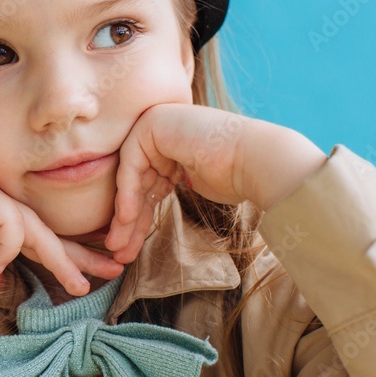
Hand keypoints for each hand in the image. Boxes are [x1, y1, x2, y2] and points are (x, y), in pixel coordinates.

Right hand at [0, 129, 122, 295]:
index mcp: (4, 221)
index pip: (44, 244)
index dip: (70, 260)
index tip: (90, 280)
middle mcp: (10, 212)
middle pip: (55, 239)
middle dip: (86, 257)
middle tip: (118, 270)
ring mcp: (1, 205)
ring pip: (42, 237)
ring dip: (64, 260)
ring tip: (83, 284)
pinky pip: (10, 230)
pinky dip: (10, 248)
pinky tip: (3, 265)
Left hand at [104, 103, 254, 262]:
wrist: (256, 161)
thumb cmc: (236, 176)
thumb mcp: (191, 183)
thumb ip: (164, 185)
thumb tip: (143, 206)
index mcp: (170, 143)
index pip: (146, 186)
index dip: (138, 219)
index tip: (129, 249)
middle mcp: (159, 131)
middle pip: (137, 185)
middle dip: (129, 222)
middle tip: (120, 251)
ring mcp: (154, 125)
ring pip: (130, 180)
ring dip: (125, 217)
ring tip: (119, 247)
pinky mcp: (151, 126)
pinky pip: (130, 167)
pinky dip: (127, 195)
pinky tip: (125, 220)